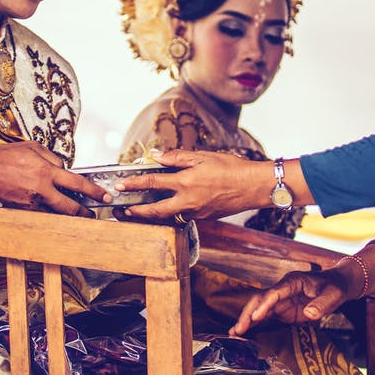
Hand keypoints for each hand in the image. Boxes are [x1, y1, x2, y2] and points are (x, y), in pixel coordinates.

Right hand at [0, 142, 110, 215]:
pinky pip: (41, 215)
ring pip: (56, 214)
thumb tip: (64, 168)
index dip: (94, 191)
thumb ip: (52, 158)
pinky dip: (50, 215)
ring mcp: (31, 202)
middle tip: (94, 214)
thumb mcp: (33, 147)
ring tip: (77, 216)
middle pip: (70, 206)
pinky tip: (54, 214)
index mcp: (46, 171)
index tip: (104, 196)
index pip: (77, 183)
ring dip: (68, 216)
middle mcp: (41, 189)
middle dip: (85, 212)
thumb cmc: (6, 156)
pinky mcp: (22, 210)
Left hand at [115, 149, 263, 221]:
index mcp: (186, 182)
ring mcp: (196, 212)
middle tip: (123, 210)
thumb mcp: (203, 156)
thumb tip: (157, 156)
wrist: (253, 187)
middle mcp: (188, 200)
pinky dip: (170, 214)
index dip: (134, 183)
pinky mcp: (204, 217)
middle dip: (137, 211)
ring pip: (167, 216)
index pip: (153, 182)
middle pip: (155, 210)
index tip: (121, 184)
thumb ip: (178, 157)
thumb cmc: (231, 168)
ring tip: (139, 212)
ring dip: (151, 215)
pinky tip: (165, 209)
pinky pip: (181, 217)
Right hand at [229, 266, 354, 336]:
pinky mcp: (283, 310)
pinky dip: (255, 324)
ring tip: (234, 334)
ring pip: (259, 308)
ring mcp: (281, 300)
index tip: (255, 317)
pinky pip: (265, 317)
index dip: (264, 305)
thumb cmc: (335, 287)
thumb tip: (308, 314)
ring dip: (247, 320)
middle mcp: (282, 290)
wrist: (338, 285)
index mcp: (292, 282)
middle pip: (260, 300)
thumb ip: (321, 304)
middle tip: (238, 329)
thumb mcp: (333, 295)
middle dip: (248, 313)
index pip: (274, 293)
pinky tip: (245, 333)